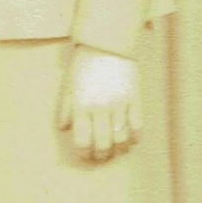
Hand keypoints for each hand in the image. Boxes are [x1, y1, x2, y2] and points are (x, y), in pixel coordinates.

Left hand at [57, 46, 140, 161]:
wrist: (106, 45)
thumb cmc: (84, 65)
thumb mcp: (69, 86)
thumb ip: (66, 109)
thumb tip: (64, 129)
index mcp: (81, 106)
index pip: (82, 140)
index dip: (84, 153)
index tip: (85, 157)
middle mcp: (100, 108)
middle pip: (103, 144)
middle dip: (102, 155)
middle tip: (101, 157)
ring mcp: (119, 104)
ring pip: (121, 138)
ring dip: (119, 149)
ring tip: (116, 151)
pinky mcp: (135, 99)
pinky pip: (137, 125)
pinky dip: (135, 137)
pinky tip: (131, 140)